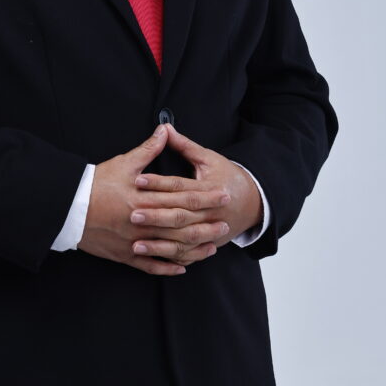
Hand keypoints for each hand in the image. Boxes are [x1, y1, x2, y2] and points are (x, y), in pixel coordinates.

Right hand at [77, 125, 225, 275]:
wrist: (68, 207)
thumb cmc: (96, 184)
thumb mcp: (123, 163)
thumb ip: (148, 149)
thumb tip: (165, 130)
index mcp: (145, 197)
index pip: (182, 197)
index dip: (205, 196)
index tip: (223, 194)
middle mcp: (143, 221)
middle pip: (182, 224)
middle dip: (206, 224)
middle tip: (226, 223)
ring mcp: (135, 241)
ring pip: (171, 248)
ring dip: (193, 248)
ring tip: (212, 246)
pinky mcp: (125, 255)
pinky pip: (150, 265)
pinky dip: (167, 267)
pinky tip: (182, 267)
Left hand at [128, 124, 262, 258]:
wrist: (253, 202)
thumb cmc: (227, 176)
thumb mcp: (208, 158)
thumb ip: (184, 145)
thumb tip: (165, 128)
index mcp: (210, 189)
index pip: (180, 186)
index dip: (159, 183)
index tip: (138, 180)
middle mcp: (211, 213)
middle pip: (180, 216)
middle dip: (156, 216)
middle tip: (132, 214)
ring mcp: (211, 232)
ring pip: (182, 241)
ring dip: (159, 243)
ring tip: (136, 242)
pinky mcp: (208, 245)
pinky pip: (187, 255)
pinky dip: (170, 257)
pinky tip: (152, 257)